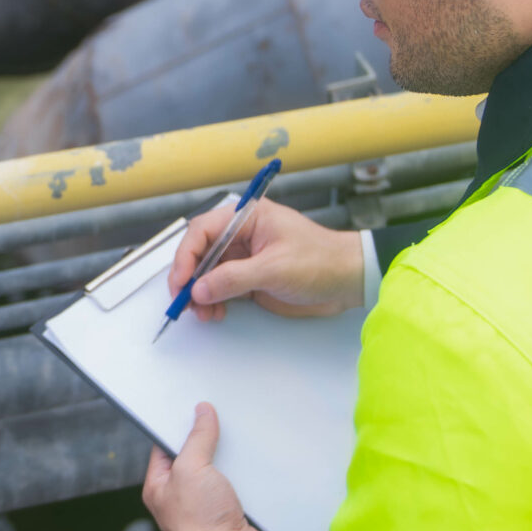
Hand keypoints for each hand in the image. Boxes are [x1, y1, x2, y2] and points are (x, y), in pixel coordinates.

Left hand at [141, 404, 274, 530]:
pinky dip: (247, 474)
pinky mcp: (233, 511)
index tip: (192, 409)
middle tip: (220, 420)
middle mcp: (181, 497)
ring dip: (231, 459)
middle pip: (195, 457)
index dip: (177, 428)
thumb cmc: (200, 522)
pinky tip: (255, 460)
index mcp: (160, 487)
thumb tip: (202, 412)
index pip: (164, 448)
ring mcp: (208, 505)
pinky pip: (240, 484)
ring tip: (241, 437)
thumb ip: (196, 438)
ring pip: (220, 470)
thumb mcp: (191, 469)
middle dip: (208, 442)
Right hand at [165, 197, 364, 323]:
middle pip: (200, 253)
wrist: (349, 281)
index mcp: (247, 217)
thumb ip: (233, 278)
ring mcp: (245, 258)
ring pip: (207, 274)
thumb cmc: (321, 261)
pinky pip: (221, 289)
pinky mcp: (250, 279)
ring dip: (200, 294)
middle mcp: (241, 235)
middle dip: (190, 278)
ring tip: (204, 313)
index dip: (186, 255)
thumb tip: (200, 289)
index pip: (203, 231)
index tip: (182, 281)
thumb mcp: (275, 268)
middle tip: (185, 302)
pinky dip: (213, 302)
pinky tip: (216, 312)